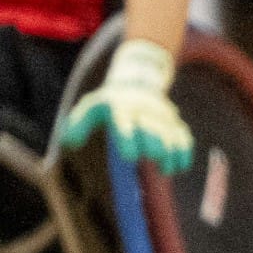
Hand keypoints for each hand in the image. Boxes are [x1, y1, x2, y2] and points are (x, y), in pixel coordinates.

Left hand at [57, 37, 193, 174]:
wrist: (136, 82)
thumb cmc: (108, 103)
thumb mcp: (89, 108)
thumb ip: (78, 125)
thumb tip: (69, 142)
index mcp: (119, 107)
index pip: (123, 122)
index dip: (127, 138)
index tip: (131, 156)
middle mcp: (142, 110)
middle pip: (151, 128)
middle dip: (154, 144)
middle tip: (153, 159)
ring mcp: (160, 115)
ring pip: (170, 133)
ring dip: (171, 152)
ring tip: (167, 170)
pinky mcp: (174, 121)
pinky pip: (182, 135)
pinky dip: (183, 151)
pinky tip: (180, 167)